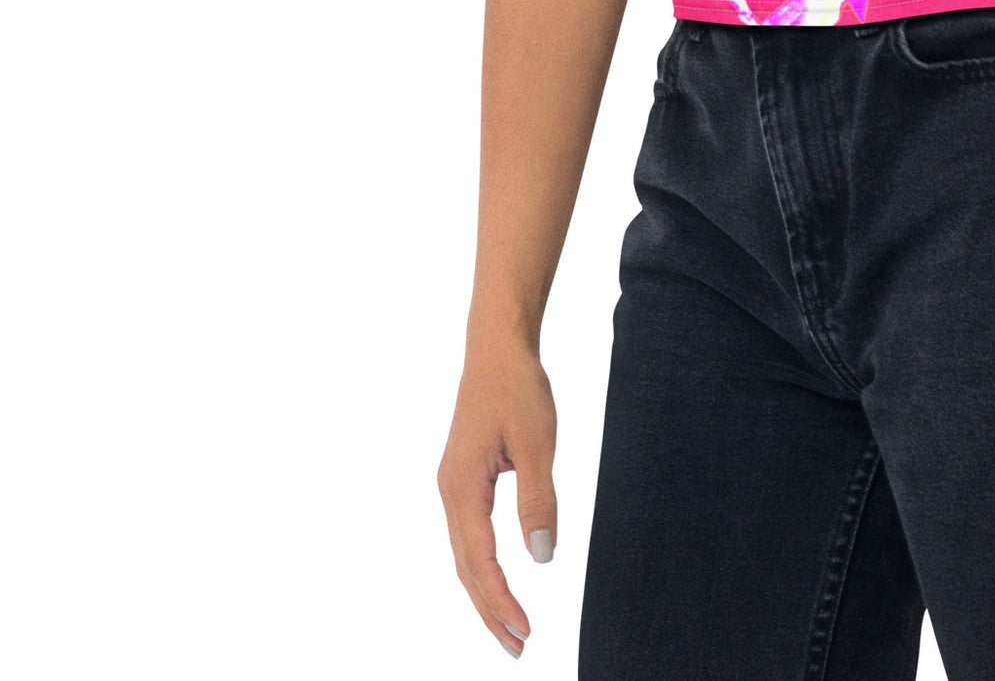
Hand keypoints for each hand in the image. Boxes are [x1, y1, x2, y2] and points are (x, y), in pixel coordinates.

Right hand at [436, 339, 558, 658]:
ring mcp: (454, 487)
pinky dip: (482, 565)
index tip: (524, 633)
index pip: (480, 561)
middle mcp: (450, 493)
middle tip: (517, 648)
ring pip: (466, 554)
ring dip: (485, 592)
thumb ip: (538, 500)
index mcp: (462, 488)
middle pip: (466, 567)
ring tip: (510, 627)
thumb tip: (542, 558)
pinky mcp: (464, 479)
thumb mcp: (538, 442)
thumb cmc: (518, 388)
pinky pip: (469, 535)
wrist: (497, 348)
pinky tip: (497, 581)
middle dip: (489, 611)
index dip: (500, 601)